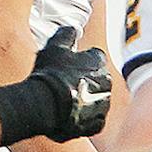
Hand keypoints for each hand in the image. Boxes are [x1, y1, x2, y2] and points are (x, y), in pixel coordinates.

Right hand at [0, 29, 112, 145]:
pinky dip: (84, 118)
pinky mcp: (97, 123)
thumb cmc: (49, 74)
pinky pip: (94, 120)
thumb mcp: (54, 48)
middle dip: (86, 81)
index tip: (71, 65)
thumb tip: (73, 28)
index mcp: (98, 63)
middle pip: (98, 79)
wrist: (45, 104)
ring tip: (66, 101)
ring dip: (86, 99)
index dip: (83, 60)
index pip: (96, 57)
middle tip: (67, 84)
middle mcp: (106, 83)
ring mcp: (103, 104)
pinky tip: (70, 115)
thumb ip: (66, 35)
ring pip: (97, 100)